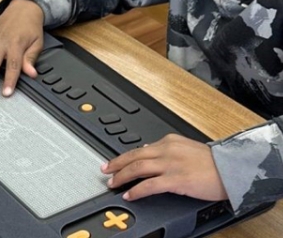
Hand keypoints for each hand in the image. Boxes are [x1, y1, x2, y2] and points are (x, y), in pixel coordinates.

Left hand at [101, 134, 227, 201]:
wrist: (231, 169)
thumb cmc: (212, 162)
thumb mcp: (186, 149)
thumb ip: (168, 150)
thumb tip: (151, 151)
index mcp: (169, 141)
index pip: (141, 148)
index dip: (125, 156)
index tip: (116, 161)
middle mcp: (167, 149)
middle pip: (134, 155)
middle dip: (117, 163)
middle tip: (106, 169)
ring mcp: (170, 164)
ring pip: (138, 167)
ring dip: (122, 176)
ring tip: (113, 183)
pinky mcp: (176, 179)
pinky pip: (150, 184)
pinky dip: (137, 190)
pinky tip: (129, 194)